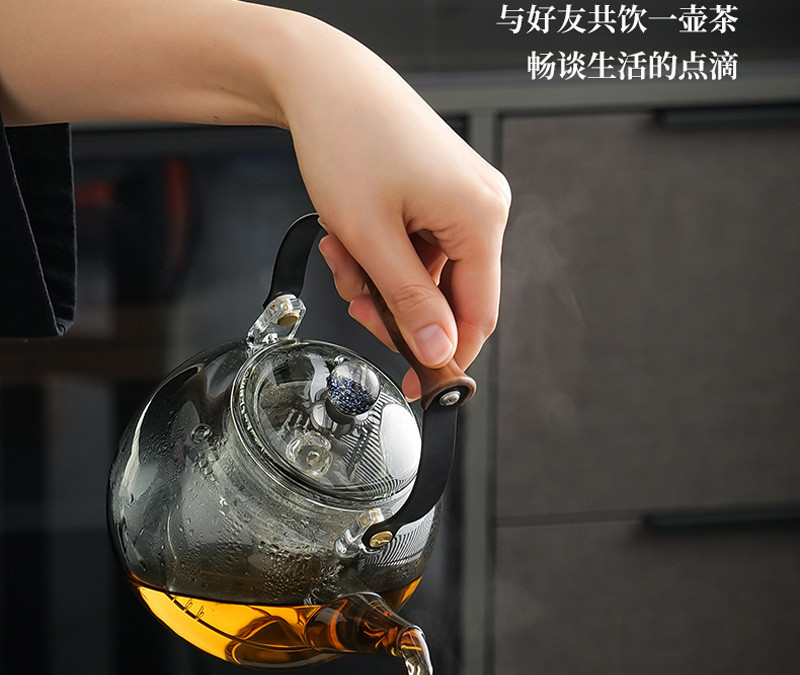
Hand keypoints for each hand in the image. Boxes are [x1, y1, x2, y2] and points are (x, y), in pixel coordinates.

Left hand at [268, 15, 510, 397]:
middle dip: (397, 308)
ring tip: (343, 250)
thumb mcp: (373, 238)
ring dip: (382, 279)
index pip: (479, 315)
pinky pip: (421, 246)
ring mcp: (464, 196)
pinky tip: (354, 235)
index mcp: (481, 217)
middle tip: (357, 304)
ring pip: (429, 274)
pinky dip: (385, 253)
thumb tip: (438, 349)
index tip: (417, 381)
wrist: (322, 79)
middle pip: (451, 296)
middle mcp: (483, 205)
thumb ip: (409, 302)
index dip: (445, 355)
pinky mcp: (441, 190)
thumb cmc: (346, 139)